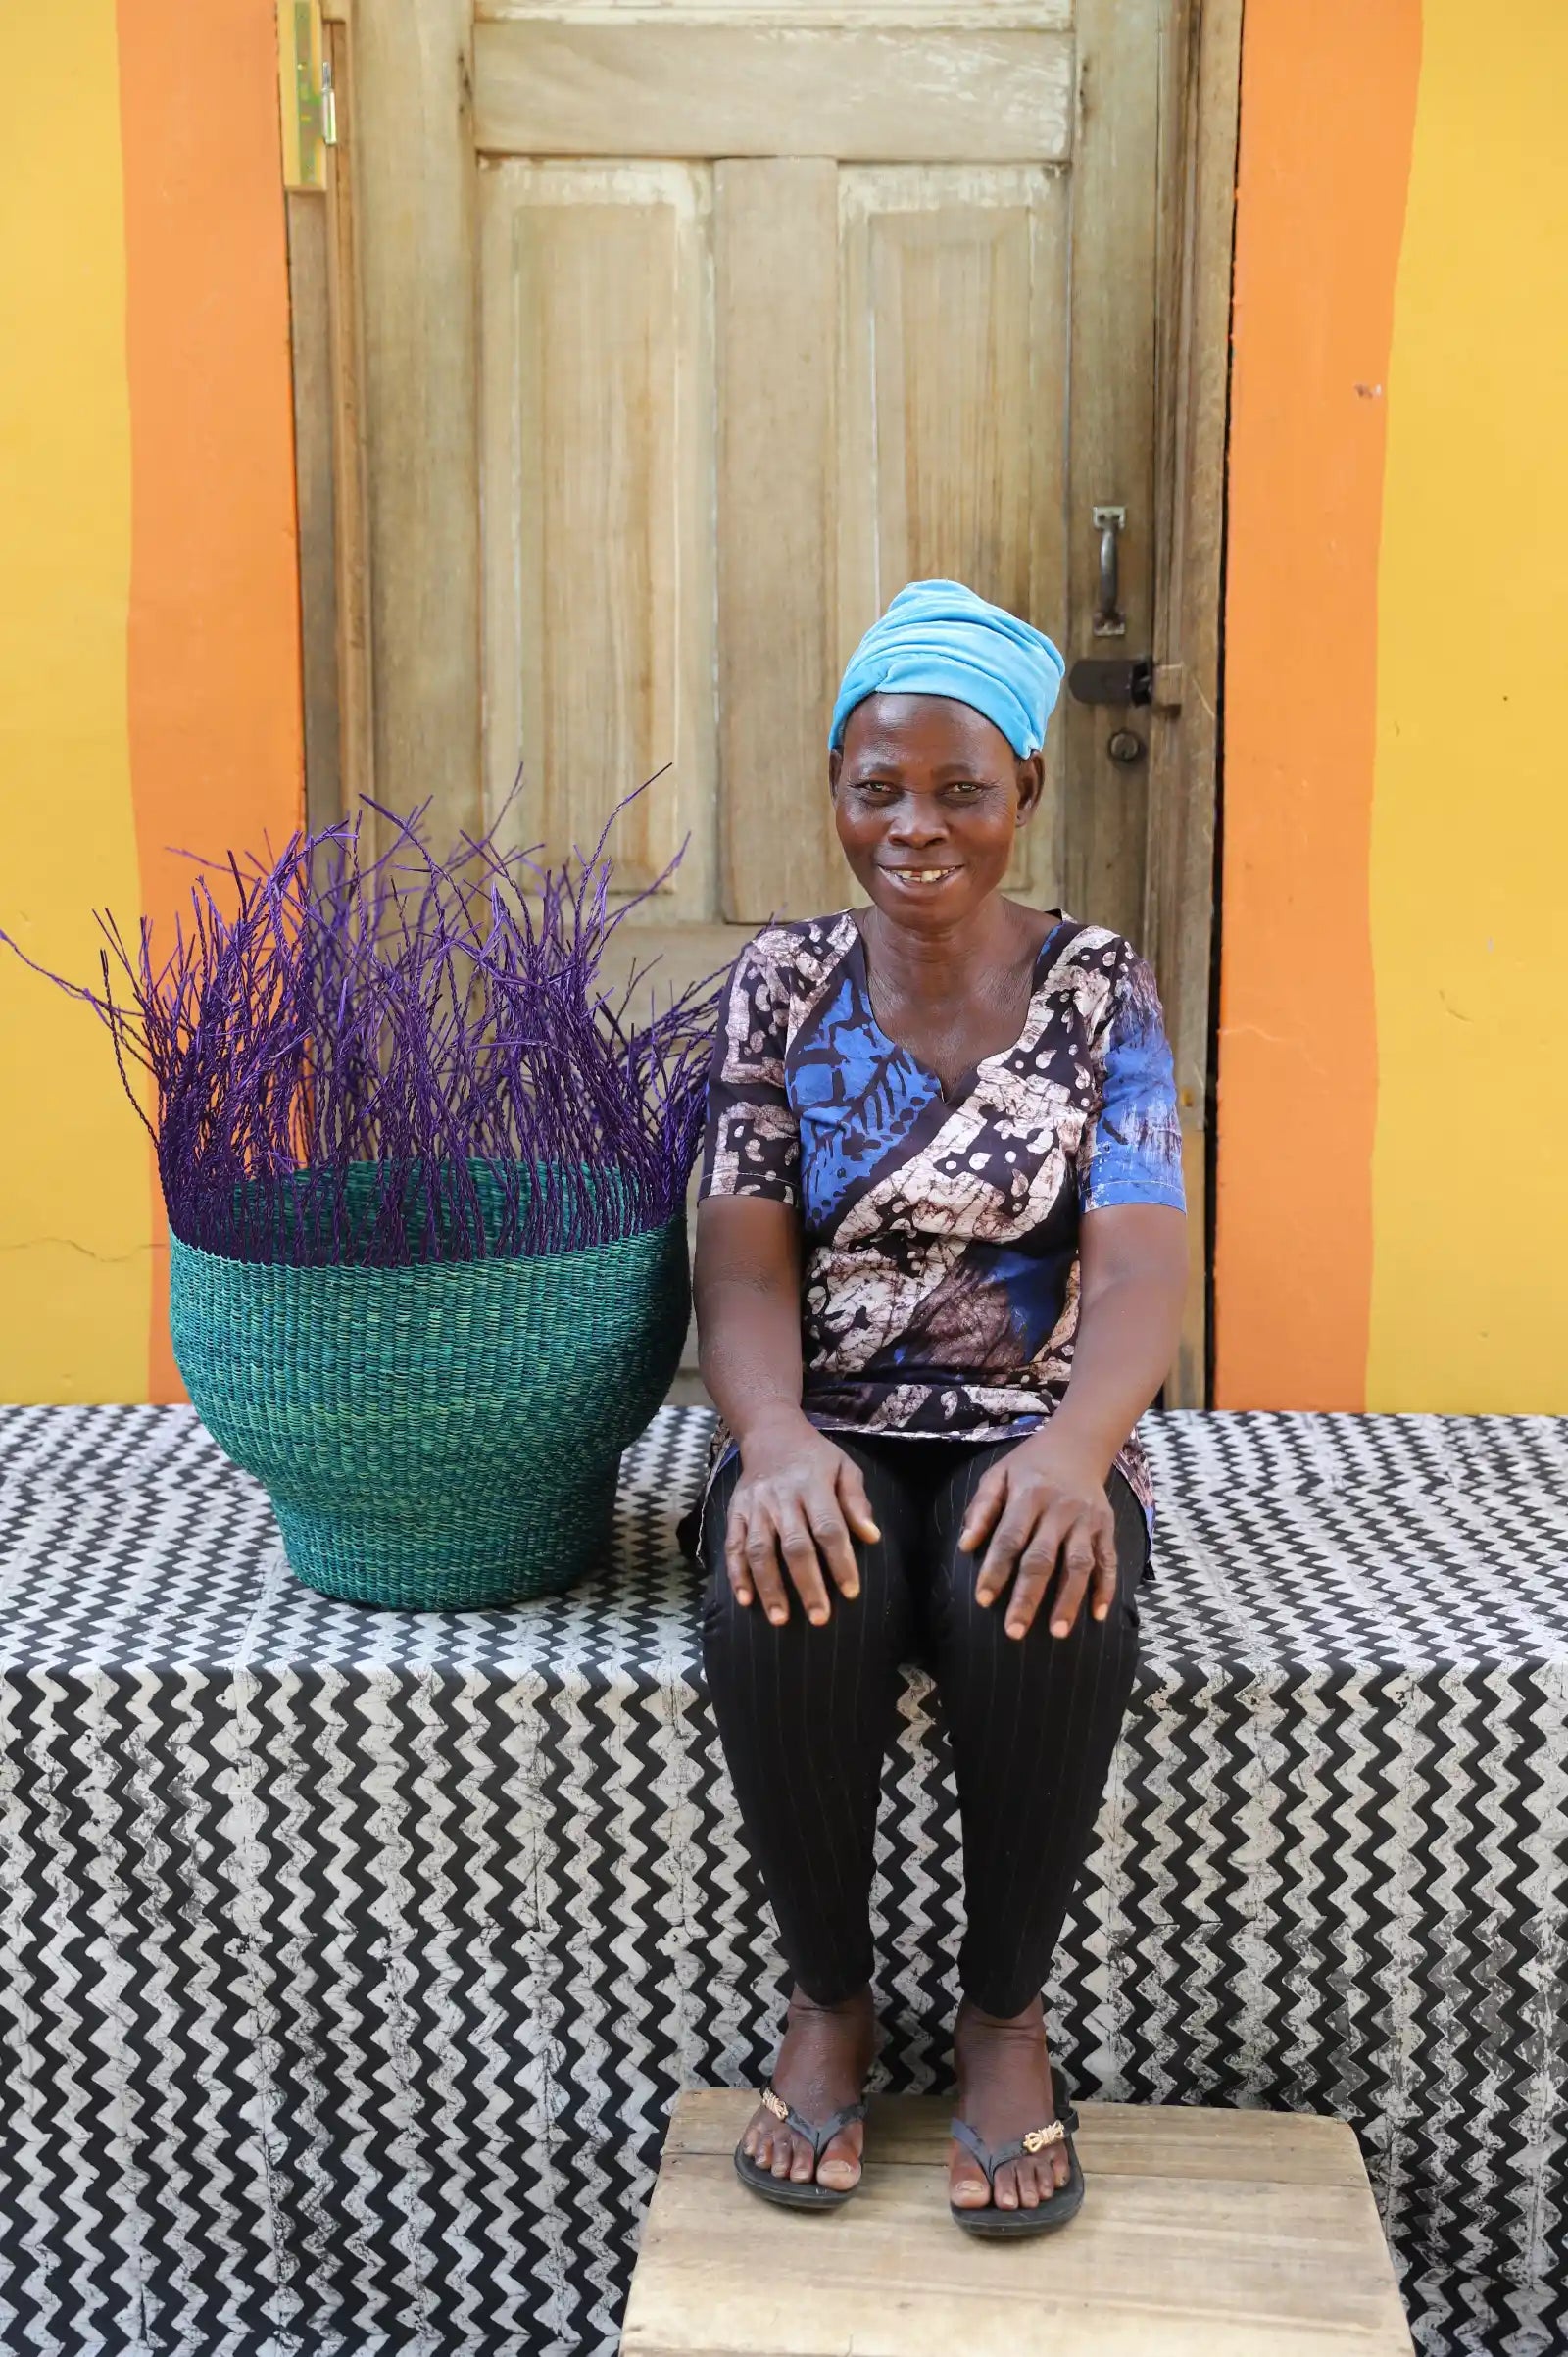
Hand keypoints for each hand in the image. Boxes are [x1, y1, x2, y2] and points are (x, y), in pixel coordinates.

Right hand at [724, 1413, 880, 1628]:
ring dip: (769, 1587)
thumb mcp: (844, 1466)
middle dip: (807, 1585)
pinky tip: (744, 1600)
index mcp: (813, 1485)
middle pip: (795, 1546)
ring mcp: (755, 1506)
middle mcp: (782, 1498)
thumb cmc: (815, 1457)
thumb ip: (856, 1501)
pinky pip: (733, 1546)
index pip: (829, 1528)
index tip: (851, 1592)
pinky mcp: (735, 1512)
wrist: (770, 1433)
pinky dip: (737, 1575)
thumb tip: (872, 1536)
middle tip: (819, 1618)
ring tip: (780, 1619)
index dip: (840, 1562)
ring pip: (760, 1551)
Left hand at [956, 1430, 1117, 1640]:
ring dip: (1068, 1600)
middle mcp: (1061, 1509)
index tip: (983, 1600)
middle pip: (1043, 1558)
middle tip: (1014, 1630)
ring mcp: (1087, 1519)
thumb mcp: (999, 1475)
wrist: (1078, 1444)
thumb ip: (982, 1508)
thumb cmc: (1029, 1466)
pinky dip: (1106, 1589)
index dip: (996, 1570)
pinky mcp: (1107, 1527)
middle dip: (1028, 1597)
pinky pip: (1109, 1561)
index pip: (1010, 1538)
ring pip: (1079, 1565)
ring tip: (1056, 1632)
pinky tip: (1098, 1615)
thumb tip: (965, 1545)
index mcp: (1029, 1495)